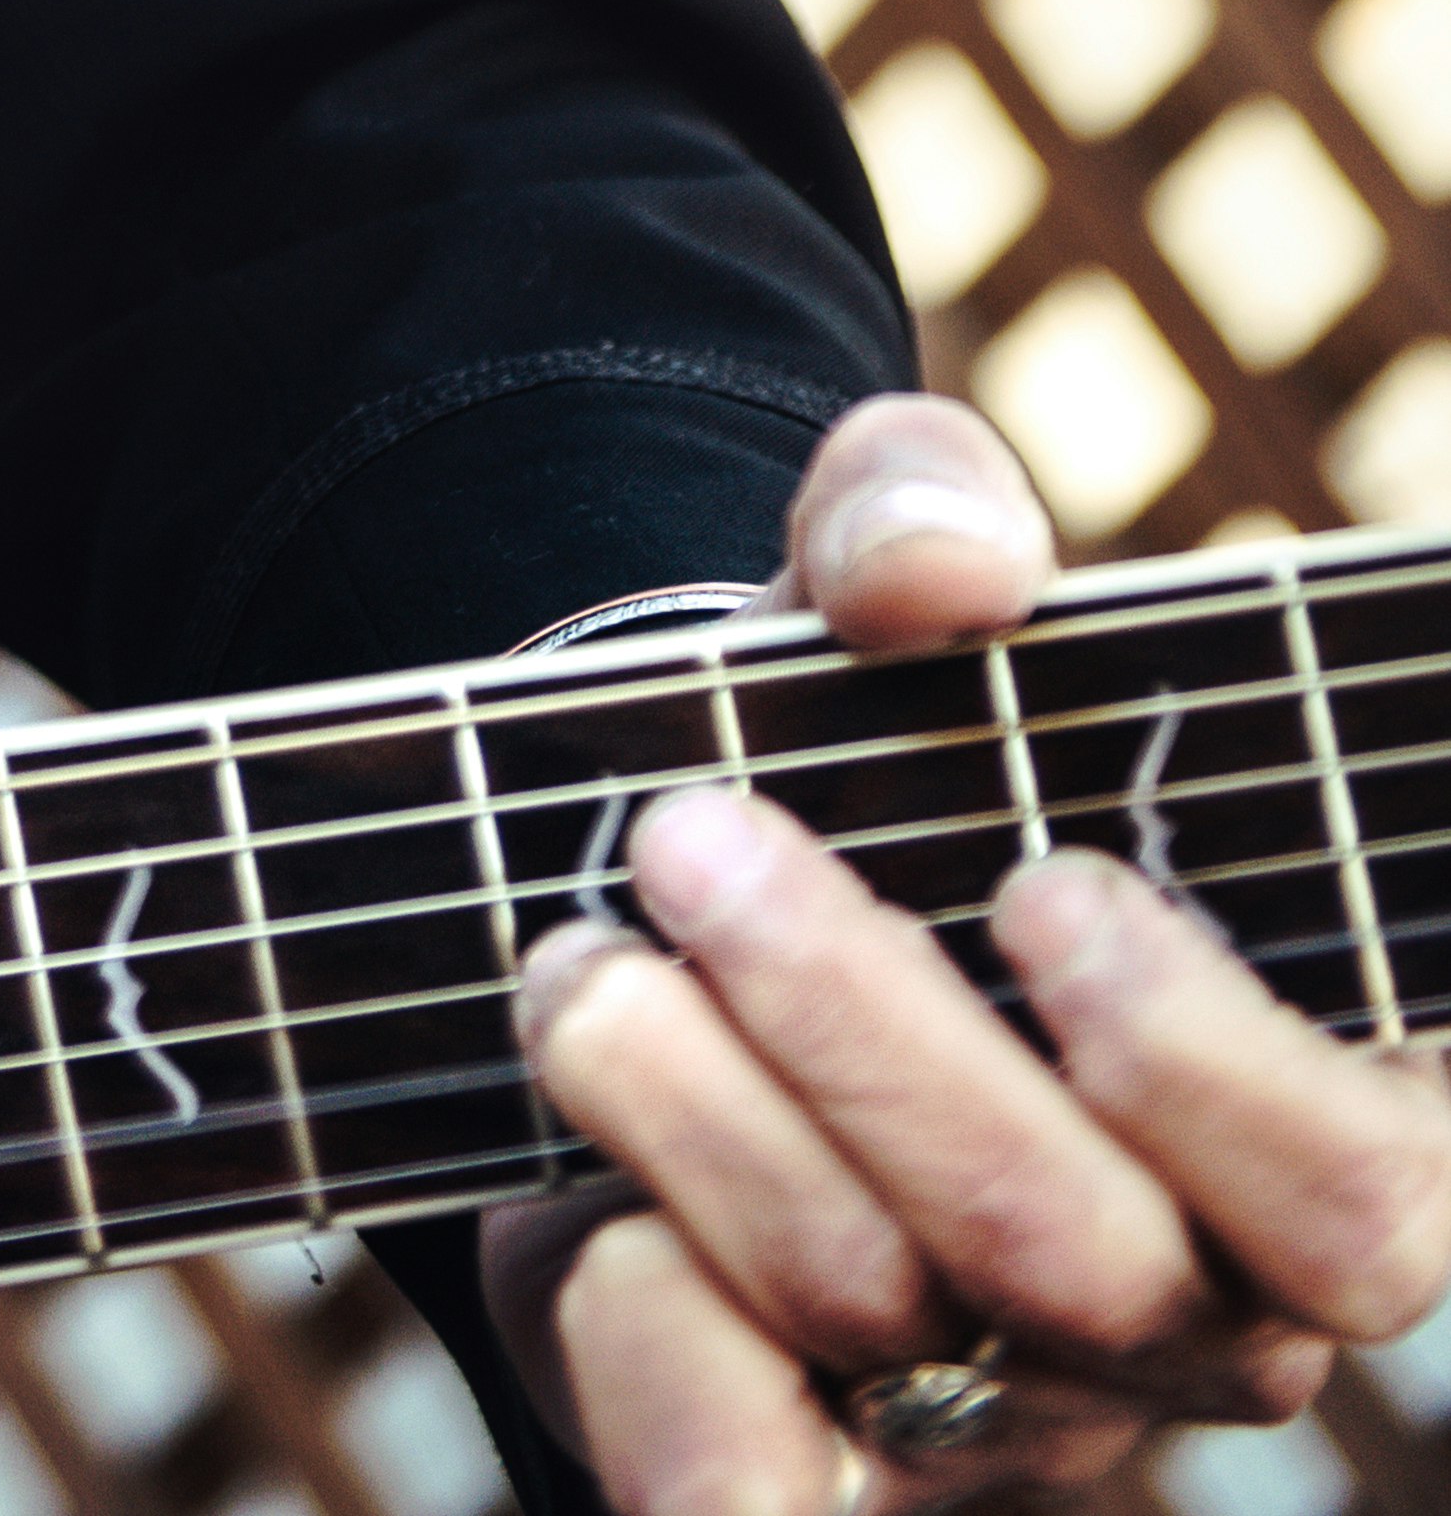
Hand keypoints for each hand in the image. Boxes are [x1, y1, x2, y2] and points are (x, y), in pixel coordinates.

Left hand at [488, 395, 1450, 1513]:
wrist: (697, 853)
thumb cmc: (872, 724)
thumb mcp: (886, 577)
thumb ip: (921, 515)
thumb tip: (941, 570)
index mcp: (1302, 1114)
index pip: (1356, 1197)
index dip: (1209, 1070)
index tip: (1039, 887)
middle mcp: (1188, 1297)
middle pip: (1078, 1255)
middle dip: (867, 1038)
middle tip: (691, 842)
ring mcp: (1007, 1400)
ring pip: (880, 1315)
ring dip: (697, 1117)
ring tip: (578, 955)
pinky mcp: (814, 1441)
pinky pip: (744, 1476)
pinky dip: (662, 1393)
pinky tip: (582, 1246)